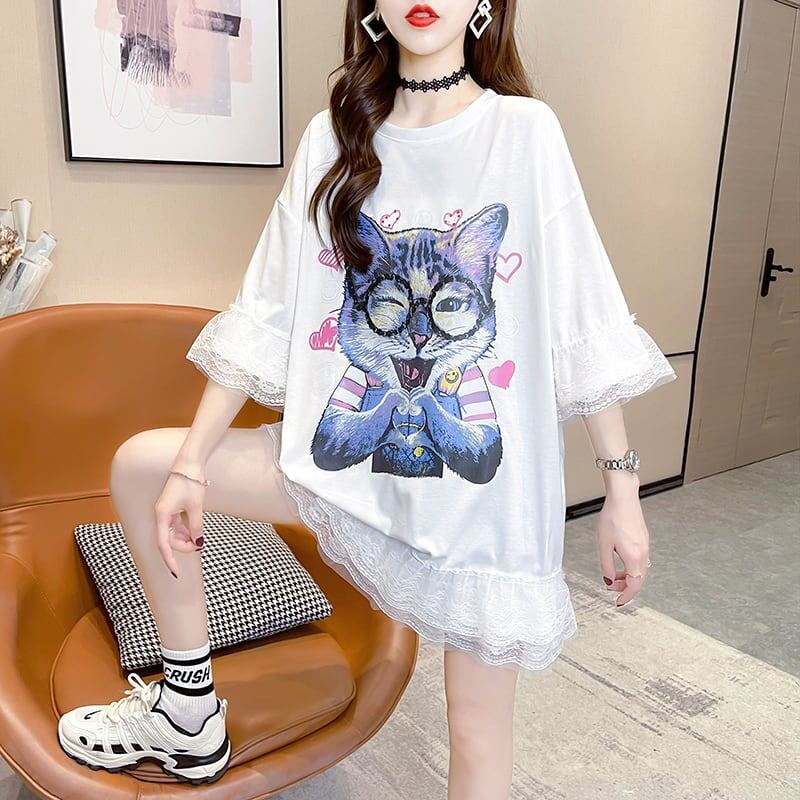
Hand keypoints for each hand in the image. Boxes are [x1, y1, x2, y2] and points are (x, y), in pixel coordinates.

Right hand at [154, 471, 205, 578]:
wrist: (190, 464)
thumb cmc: (191, 483)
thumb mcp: (196, 507)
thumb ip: (196, 527)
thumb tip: (198, 543)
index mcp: (162, 515)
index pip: (163, 544)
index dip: (169, 559)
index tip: (176, 572)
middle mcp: (161, 515)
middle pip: (169, 539)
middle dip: (183, 546)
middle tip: (200, 545)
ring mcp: (167, 511)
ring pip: (174, 533)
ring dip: (186, 539)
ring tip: (200, 539)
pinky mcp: (173, 507)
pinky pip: (177, 525)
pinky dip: (186, 530)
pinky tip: (196, 532)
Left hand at [596, 489, 649, 606]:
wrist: (623, 498)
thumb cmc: (612, 518)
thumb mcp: (604, 545)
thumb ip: (606, 566)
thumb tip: (609, 581)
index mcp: (634, 557)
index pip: (634, 586)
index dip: (626, 596)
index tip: (618, 602)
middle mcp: (643, 553)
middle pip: (638, 579)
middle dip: (625, 587)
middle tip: (611, 587)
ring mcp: (645, 546)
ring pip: (639, 570)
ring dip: (626, 576)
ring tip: (612, 573)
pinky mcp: (643, 539)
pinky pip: (639, 560)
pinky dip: (630, 566)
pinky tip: (619, 559)